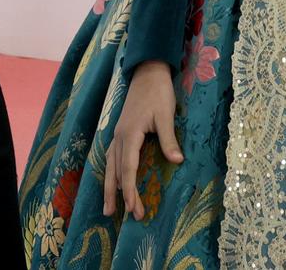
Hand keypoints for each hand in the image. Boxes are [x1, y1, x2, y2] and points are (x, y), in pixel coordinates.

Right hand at [103, 62, 183, 221]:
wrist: (148, 71)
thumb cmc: (158, 92)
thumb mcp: (166, 115)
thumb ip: (168, 138)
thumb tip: (176, 161)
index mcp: (130, 134)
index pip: (127, 168)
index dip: (130, 190)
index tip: (134, 208)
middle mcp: (119, 136)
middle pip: (113, 170)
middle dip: (114, 194)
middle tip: (113, 215)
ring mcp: (118, 133)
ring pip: (110, 165)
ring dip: (110, 186)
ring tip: (108, 206)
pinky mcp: (121, 131)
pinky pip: (112, 156)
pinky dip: (111, 172)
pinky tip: (113, 180)